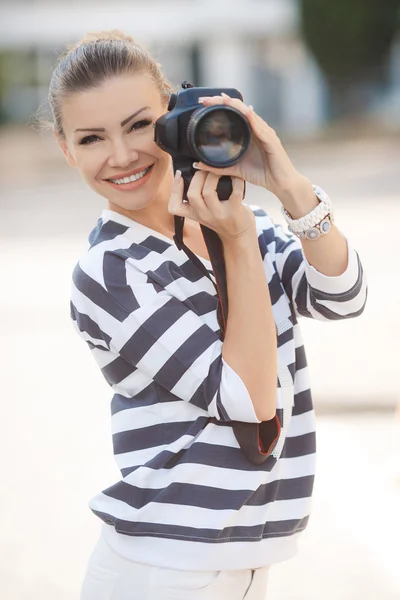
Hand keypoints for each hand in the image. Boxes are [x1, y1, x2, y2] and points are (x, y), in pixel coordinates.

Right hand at [168, 170, 254, 241]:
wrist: (239, 237)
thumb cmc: (222, 220)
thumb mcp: (204, 213)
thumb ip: (197, 199)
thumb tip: (192, 173)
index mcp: (194, 214)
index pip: (174, 206)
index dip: (174, 189)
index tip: (179, 174)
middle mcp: (204, 215)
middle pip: (192, 194)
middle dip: (197, 176)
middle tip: (205, 168)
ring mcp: (219, 214)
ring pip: (208, 192)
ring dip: (212, 176)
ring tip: (218, 170)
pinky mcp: (235, 211)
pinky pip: (235, 192)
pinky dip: (236, 181)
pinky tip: (237, 176)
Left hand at [193, 93, 308, 201]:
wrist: (281, 184)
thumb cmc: (262, 174)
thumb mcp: (235, 169)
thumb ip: (218, 167)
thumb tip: (198, 164)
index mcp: (248, 132)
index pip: (233, 113)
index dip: (218, 106)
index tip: (202, 103)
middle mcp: (257, 129)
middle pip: (239, 109)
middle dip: (222, 101)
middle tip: (206, 99)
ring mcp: (265, 133)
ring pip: (249, 114)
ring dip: (236, 105)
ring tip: (223, 99)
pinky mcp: (272, 141)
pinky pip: (261, 128)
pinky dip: (253, 119)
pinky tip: (246, 112)